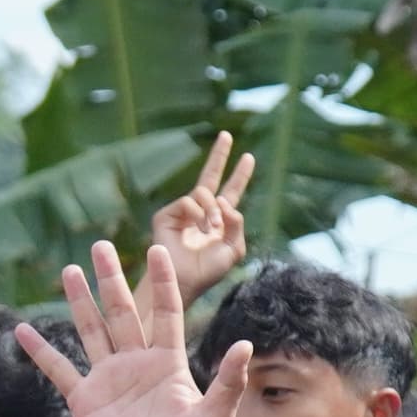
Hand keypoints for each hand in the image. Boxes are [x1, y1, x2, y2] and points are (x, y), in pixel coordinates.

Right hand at [30, 241, 247, 416]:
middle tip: (101, 246)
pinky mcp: (84, 400)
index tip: (157, 250)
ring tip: (70, 270)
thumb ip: (228, 381)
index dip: (162, 283)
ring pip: (92, 330)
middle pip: (123, 312)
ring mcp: (109, 380)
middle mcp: (137, 365)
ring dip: (80, 301)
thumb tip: (245, 345)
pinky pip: (59, 370)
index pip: (166, 313)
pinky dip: (41, 352)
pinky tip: (22, 331)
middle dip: (112, 279)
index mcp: (168, 364)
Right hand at [148, 132, 254, 298]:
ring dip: (213, 210)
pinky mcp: (167, 213)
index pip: (231, 192)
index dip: (240, 175)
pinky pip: (189, 201)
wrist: (185, 281)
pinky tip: (200, 229)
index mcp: (219, 220)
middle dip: (220, 156)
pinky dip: (199, 214)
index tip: (249, 157)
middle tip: (227, 135)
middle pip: (211, 176)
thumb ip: (236, 224)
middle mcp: (201, 212)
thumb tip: (226, 202)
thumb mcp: (233, 249)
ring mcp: (183, 211)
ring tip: (212, 229)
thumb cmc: (209, 270)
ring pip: (204, 192)